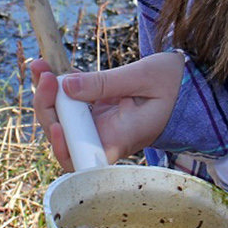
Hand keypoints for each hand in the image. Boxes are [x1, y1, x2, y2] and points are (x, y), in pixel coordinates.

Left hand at [31, 53, 185, 170]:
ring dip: (46, 95)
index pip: (85, 161)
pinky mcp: (96, 111)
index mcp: (122, 139)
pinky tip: (47, 67)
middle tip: (45, 75)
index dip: (64, 150)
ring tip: (40, 66)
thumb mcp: (143, 76)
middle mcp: (106, 137)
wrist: (187, 85)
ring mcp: (99, 125)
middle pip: (64, 137)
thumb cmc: (175, 84)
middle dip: (47, 108)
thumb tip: (66, 87)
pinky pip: (69, 104)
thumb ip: (106, 82)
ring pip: (61, 120)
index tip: (57, 127)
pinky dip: (56, 87)